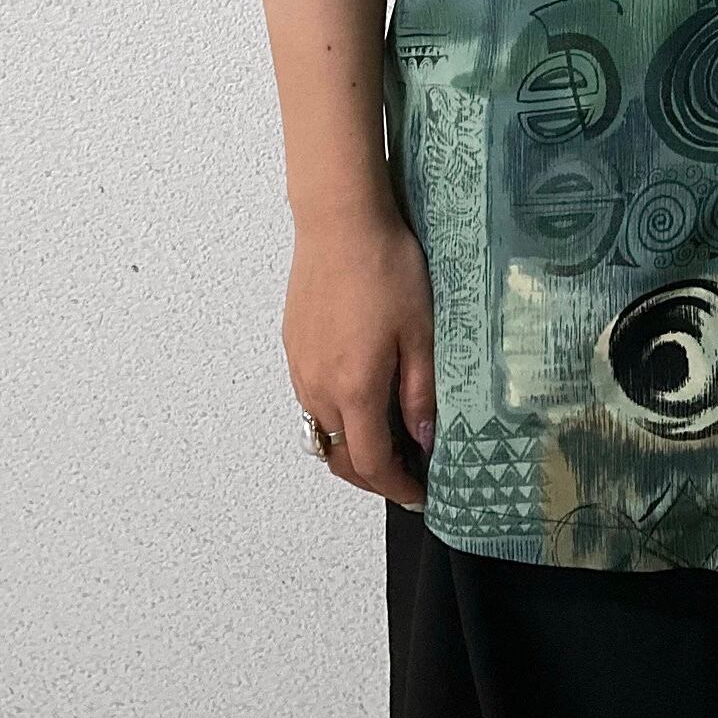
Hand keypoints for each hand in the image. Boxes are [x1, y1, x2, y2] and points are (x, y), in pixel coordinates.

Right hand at [283, 203, 436, 505]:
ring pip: (321, 430)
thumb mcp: (421, 330)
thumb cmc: (386, 269)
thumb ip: (420, 391)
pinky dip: (334, 415)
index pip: (372, 463)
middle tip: (406, 473)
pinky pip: (310, 400)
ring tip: (388, 436)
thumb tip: (424, 439)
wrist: (340, 222)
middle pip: (339, 457)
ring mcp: (300, 368)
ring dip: (351, 445)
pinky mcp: (293, 347)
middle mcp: (318, 388)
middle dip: (372, 475)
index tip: (419, 494)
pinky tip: (361, 394)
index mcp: (354, 389)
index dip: (396, 487)